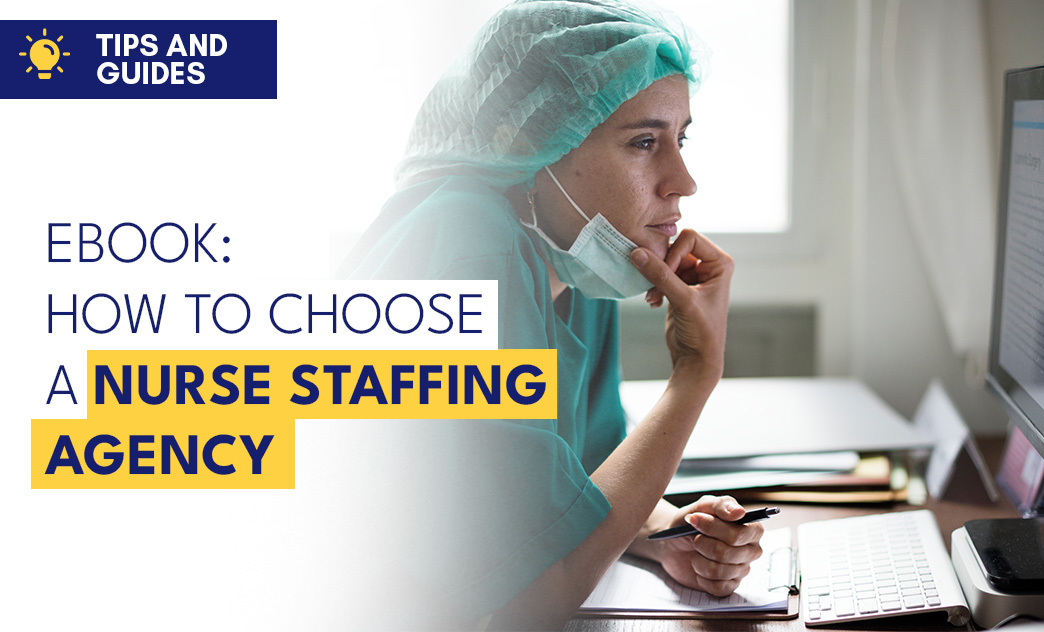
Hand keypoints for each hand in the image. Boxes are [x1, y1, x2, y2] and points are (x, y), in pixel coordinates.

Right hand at [629, 229, 732, 377]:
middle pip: (676, 247)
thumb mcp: (683, 300)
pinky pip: (660, 274)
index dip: (674, 252)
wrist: (696, 359)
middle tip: (655, 288)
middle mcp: (708, 266)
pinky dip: (654, 286)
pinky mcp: (678, 286)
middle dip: (662, 266)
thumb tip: (637, 253)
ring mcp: (692, 276)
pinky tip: (654, 302)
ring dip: (655, 278)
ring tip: (653, 297)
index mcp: (720, 263)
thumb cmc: (702, 331)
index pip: (690, 238)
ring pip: (665, 261)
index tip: (666, 273)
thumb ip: (661, 275)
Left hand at [654, 496, 764, 596]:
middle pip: (726, 553)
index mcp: (751, 529)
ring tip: (697, 552)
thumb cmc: (693, 521)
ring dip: (699, 560)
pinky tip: (700, 568)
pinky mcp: (730, 585)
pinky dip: (702, 578)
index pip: (739, 534)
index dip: (714, 528)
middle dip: (702, 544)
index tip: (695, 519)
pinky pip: (718, 588)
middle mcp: (751, 550)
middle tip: (695, 538)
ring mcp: (741, 570)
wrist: (675, 541)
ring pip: (719, 571)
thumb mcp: (703, 506)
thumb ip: (721, 505)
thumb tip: (739, 512)